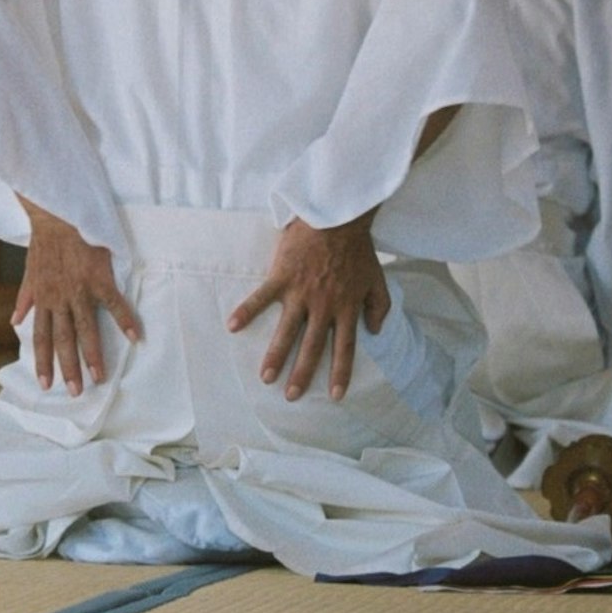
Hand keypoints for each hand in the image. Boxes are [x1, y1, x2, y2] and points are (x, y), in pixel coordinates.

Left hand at [13, 206, 139, 394]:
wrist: (57, 215)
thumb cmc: (46, 242)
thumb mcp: (29, 271)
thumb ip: (24, 298)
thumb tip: (15, 320)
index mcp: (44, 299)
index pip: (42, 337)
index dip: (43, 361)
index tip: (46, 384)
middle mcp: (59, 299)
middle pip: (64, 340)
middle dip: (69, 367)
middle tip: (76, 391)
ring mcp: (79, 290)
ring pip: (86, 329)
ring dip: (93, 354)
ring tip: (100, 376)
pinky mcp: (98, 278)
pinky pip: (113, 303)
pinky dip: (125, 320)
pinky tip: (135, 337)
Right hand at [229, 216, 388, 401]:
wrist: (337, 217)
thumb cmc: (357, 248)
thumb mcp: (377, 279)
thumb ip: (379, 307)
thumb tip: (375, 331)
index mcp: (346, 308)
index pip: (344, 348)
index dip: (340, 373)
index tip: (333, 395)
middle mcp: (323, 306)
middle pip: (312, 347)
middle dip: (302, 373)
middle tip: (291, 396)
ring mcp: (300, 292)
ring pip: (286, 331)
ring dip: (275, 356)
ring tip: (266, 377)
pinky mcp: (281, 276)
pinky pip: (260, 297)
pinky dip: (246, 311)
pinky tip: (232, 326)